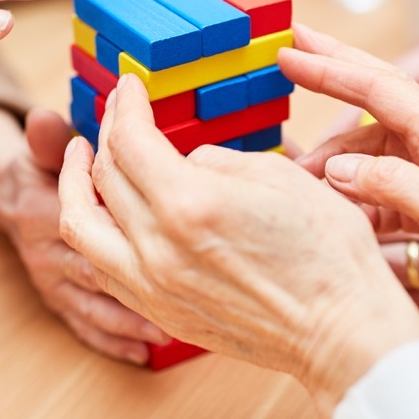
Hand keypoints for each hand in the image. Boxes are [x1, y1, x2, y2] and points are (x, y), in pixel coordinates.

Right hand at [0, 105, 168, 364]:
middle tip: (182, 291)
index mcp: (42, 212)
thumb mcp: (41, 148)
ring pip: (93, 304)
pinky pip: (84, 328)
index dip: (119, 223)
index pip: (82, 219)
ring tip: (170, 328)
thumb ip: (47, 139)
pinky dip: (113, 342)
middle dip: (136, 279)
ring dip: (130, 318)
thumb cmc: (40, 169)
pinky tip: (144, 353)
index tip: (163, 229)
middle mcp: (46, 252)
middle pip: (93, 267)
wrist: (8, 199)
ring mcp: (52, 282)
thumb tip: (42, 119)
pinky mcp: (58, 303)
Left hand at [59, 75, 418, 415]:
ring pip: (82, 229)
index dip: (126, 105)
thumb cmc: (327, 252)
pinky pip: (103, 268)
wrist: (343, 333)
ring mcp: (152, 288)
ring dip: (75, 187)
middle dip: (105, 133)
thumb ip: (214, 160)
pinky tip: (105, 214)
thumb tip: (183, 162)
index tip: (129, 86)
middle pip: (103, 177)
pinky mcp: (161, 313)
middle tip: (115, 112)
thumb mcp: (277, 177)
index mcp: (188, 204)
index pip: (131, 141)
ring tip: (83, 160)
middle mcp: (156, 249)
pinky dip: (95, 233)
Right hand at [286, 24, 418, 364]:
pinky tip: (329, 209)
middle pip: (375, 102)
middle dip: (332, 75)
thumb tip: (334, 169)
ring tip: (294, 178)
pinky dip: (350, 197)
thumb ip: (389, 184)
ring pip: (370, 157)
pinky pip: (380, 194)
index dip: (331, 68)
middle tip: (289, 52)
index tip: (290, 51)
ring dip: (331, 163)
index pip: (380, 88)